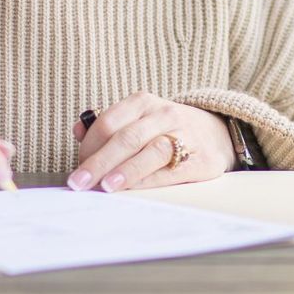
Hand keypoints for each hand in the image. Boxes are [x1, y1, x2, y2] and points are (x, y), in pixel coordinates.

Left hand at [67, 93, 233, 192]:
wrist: (217, 134)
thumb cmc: (166, 130)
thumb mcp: (138, 118)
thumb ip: (108, 125)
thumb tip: (78, 130)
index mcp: (143, 102)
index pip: (108, 122)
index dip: (89, 147)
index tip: (76, 169)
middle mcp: (164, 114)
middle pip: (126, 138)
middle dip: (98, 162)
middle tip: (78, 183)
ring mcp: (184, 135)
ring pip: (150, 151)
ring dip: (125, 171)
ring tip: (106, 186)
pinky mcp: (200, 159)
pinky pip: (170, 171)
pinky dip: (148, 181)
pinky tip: (132, 191)